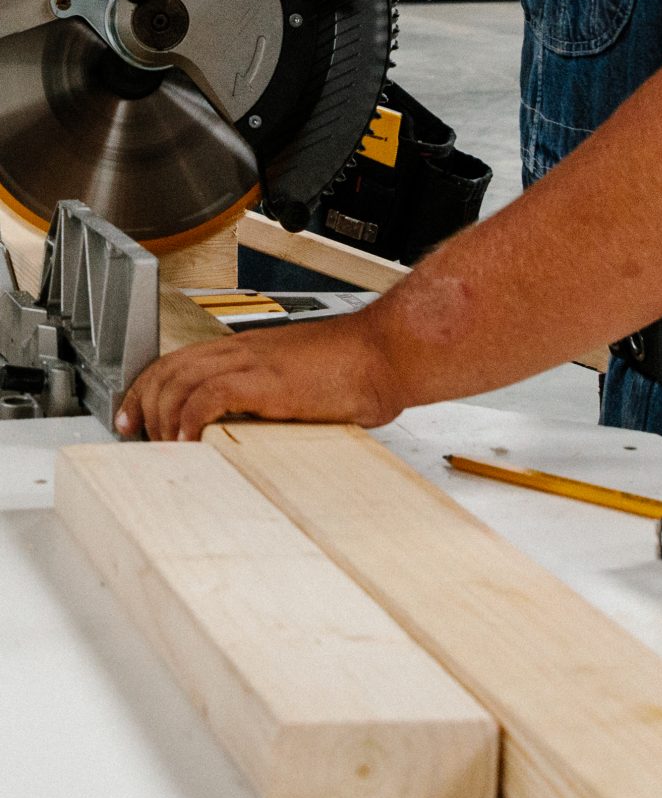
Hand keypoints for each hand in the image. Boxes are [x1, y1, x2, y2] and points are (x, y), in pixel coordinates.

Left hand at [117, 307, 403, 442]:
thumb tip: (260, 431)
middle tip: (136, 435)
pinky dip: (190, 419)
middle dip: (142, 402)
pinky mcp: (268, 381)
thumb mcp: (304, 384)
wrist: (390, 351)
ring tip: (163, 447)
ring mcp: (256, 363)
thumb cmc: (361, 367)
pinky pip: (210, 394)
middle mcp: (246, 351)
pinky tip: (189, 442)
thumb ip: (276, 402)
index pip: (181, 360)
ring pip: (181, 378)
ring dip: (162, 416)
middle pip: (170, 366)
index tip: (135, 416)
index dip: (148, 387)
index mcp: (252, 351)